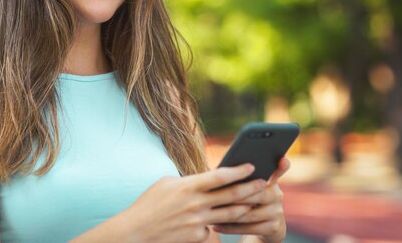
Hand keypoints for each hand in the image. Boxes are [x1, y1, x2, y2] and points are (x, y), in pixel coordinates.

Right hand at [119, 163, 268, 242]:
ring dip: (245, 207)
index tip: (251, 166)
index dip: (238, 171)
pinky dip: (217, 224)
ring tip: (255, 202)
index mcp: (189, 186)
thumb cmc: (149, 203)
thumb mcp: (167, 183)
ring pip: (229, 214)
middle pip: (231, 195)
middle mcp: (196, 204)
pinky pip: (213, 228)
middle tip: (264, 183)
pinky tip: (222, 221)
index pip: (220, 176)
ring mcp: (198, 222)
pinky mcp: (197, 236)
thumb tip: (205, 181)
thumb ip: (189, 181)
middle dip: (250, 188)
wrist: (137, 231)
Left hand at [212, 158, 289, 242]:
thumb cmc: (249, 201)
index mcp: (271, 181)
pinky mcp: (273, 228)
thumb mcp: (249, 189)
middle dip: (235, 196)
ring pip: (249, 213)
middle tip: (217, 196)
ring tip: (211, 212)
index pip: (278, 171)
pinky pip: (249, 228)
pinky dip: (230, 228)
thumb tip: (218, 172)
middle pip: (256, 194)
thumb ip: (242, 179)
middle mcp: (277, 195)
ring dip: (228, 214)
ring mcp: (277, 212)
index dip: (282, 166)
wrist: (266, 227)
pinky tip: (216, 226)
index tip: (283, 160)